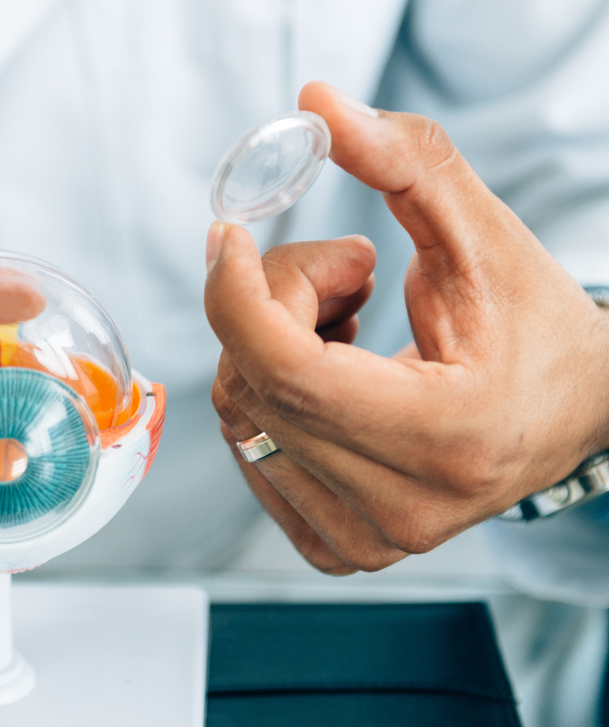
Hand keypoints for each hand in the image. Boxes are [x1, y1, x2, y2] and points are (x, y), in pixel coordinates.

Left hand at [206, 81, 608, 573]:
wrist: (573, 414)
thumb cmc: (537, 329)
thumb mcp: (485, 235)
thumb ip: (408, 165)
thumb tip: (318, 106)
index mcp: (445, 437)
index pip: (289, 372)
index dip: (239, 294)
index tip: (227, 236)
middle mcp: (401, 507)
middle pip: (256, 384)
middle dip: (275, 302)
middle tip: (348, 271)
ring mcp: (366, 539)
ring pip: (239, 419)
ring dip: (269, 347)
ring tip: (348, 323)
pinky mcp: (339, 546)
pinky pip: (249, 451)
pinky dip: (268, 394)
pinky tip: (329, 373)